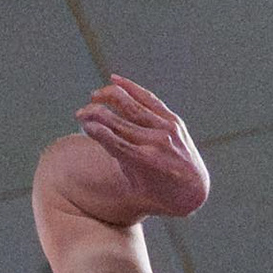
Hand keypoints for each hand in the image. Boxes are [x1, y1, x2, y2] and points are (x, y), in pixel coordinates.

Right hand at [73, 77, 207, 220]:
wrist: (193, 189)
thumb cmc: (157, 192)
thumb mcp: (134, 183)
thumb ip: (117, 156)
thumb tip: (96, 127)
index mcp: (145, 162)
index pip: (113, 141)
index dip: (95, 130)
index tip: (82, 123)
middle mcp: (156, 142)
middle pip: (118, 121)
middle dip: (95, 113)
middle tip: (80, 113)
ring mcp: (167, 129)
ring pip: (132, 105)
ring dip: (109, 97)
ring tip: (94, 96)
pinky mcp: (173, 120)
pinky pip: (149, 99)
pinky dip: (131, 88)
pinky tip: (115, 80)